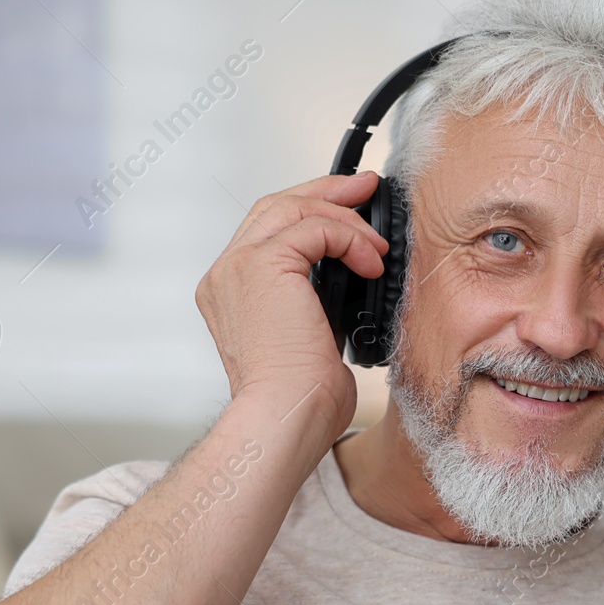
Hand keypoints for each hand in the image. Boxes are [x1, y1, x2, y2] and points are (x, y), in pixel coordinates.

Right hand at [194, 172, 389, 433]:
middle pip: (274, 206)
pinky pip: (313, 227)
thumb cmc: (301, 400)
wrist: (286, 416)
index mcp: (231, 293)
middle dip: (326, 192)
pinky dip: (348, 238)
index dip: (310, 213)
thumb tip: (354, 285)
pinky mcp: (262, 266)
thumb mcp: (311, 340)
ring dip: (343, 215)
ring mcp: (238, 267)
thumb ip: (318, 306)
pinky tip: (370, 264)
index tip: (351, 209)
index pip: (268, 231)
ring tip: (378, 237)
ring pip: (291, 207)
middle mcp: (225, 275)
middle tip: (367, 188)